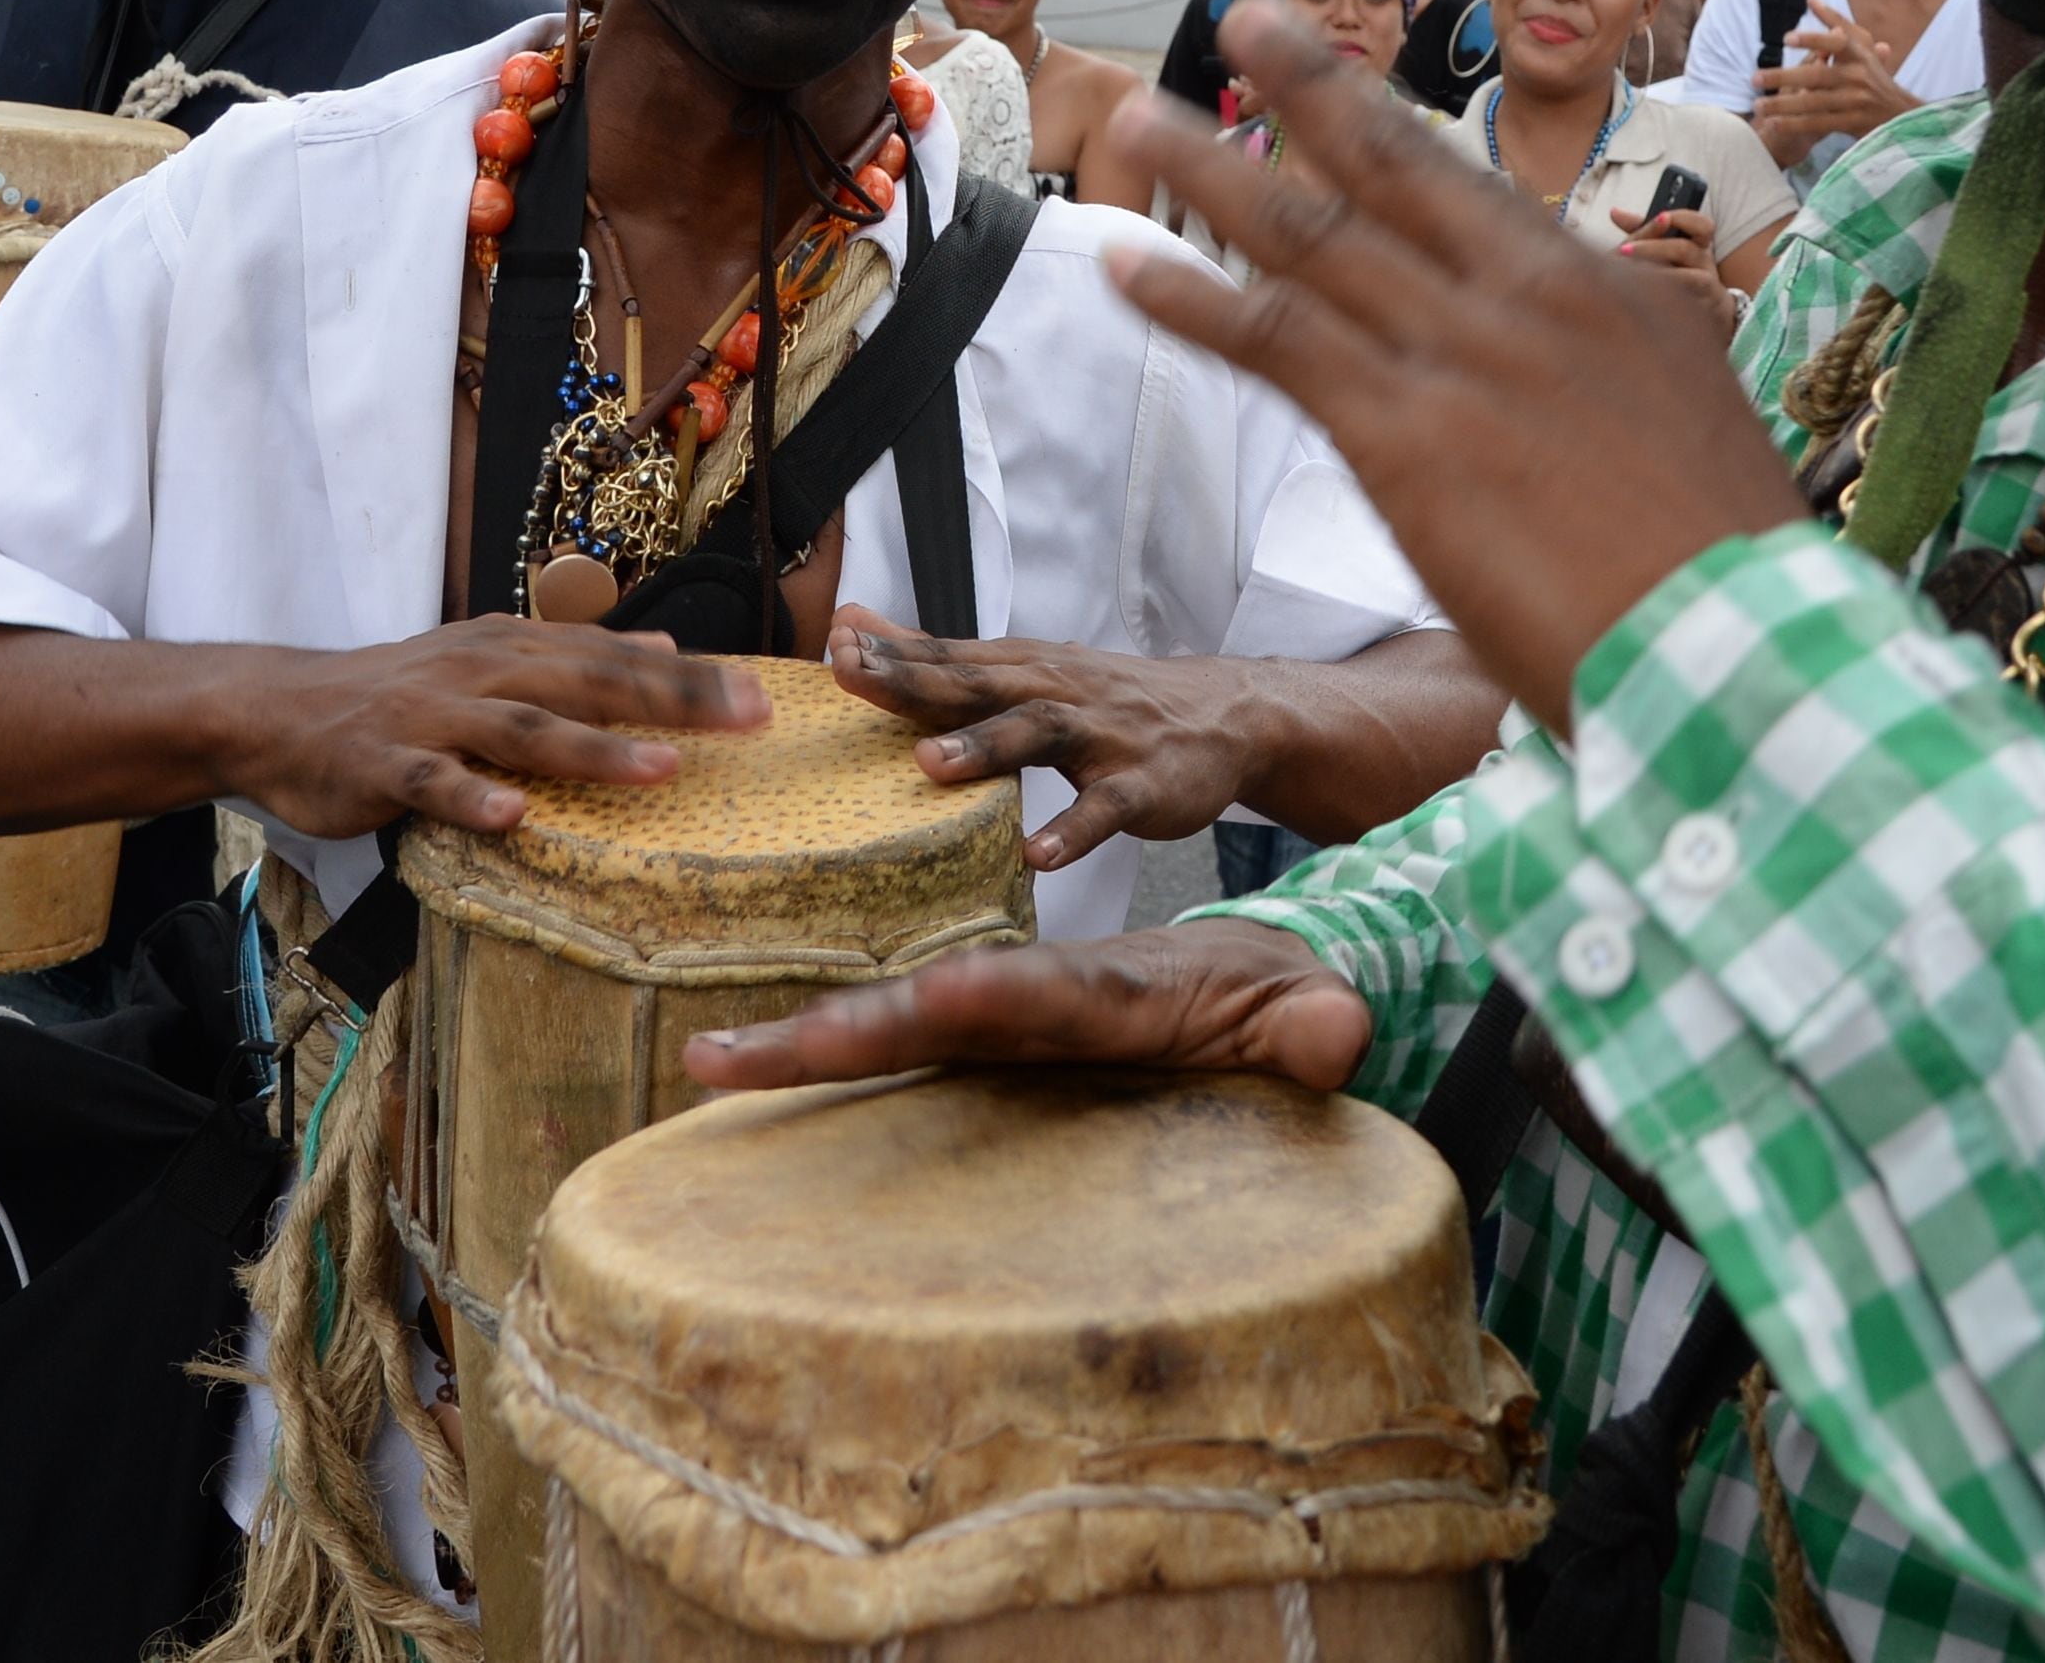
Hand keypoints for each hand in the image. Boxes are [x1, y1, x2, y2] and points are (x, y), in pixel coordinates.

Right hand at [217, 620, 765, 839]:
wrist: (280, 707)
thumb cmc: (402, 694)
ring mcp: (434, 718)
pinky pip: (434, 782)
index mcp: (517, 648)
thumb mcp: (494, 659)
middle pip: (590, 682)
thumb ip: (578, 657)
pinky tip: (514, 816)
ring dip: (594, 749)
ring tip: (661, 769)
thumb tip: (665, 646)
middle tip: (747, 717)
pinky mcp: (385, 764)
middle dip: (673, 700)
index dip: (692, 677)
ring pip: (524, 731)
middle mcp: (484, 672)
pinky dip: (473, 798)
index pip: (617, 658)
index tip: (763, 696)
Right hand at [685, 916, 1373, 1095]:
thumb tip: (1336, 1037)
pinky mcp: (982, 1044)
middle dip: (845, 1028)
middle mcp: (1040, 997)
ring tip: (708, 1065)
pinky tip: (734, 1078)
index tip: (941, 997)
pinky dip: (814, 1056)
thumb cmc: (1269, 998)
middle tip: (746, 1052)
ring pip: (892, 1029)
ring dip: (803, 1044)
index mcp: (1115, 993)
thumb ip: (1318, 1026)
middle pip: (933, 1008)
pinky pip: (894, 1053)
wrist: (1242, 967)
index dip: (998, 996)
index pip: (1050, 993)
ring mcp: (1003, 1021)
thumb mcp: (1308, 1012)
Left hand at [832, 604, 1262, 871]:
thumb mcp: (1024, 668)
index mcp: (1022, 668)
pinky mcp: (1140, 785)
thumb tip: (852, 624)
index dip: (889, 655)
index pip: (947, 657)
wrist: (1223, 715)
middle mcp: (1056, 692)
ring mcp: (1101, 738)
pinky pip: (1104, 809)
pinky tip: (1037, 854)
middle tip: (851, 679)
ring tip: (929, 765)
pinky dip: (1072, 831)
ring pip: (1038, 734)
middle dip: (914, 681)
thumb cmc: (1105, 699)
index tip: (830, 650)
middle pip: (978, 684)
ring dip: (985, 748)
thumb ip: (939, 655)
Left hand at [1108, 0, 1805, 726]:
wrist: (1738, 643)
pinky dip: (1192, 298)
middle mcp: (1529, 295)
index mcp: (1610, 292)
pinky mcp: (1403, 432)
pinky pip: (1274, 341)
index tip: (1344, 92)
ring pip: (1313, 235)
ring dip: (1216, 171)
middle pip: (1395, 163)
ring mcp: (1461, 354)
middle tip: (1251, 17)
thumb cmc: (1730, 576)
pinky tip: (1128, 266)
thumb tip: (1599, 394)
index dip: (1396, 137)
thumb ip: (1630, 389)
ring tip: (1145, 118)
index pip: (1479, 198)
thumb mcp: (1701, 437)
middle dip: (1312, 82)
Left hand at [1614, 203, 1736, 334]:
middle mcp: (1705, 260)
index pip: (1702, 224)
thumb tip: (1614, 212)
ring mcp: (1707, 283)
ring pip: (1687, 276)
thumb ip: (1644, 231)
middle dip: (1652, 247)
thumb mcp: (1666, 248)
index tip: (1662, 216)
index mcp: (1697, 242)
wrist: (1708, 308)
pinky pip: (1685, 300)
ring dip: (1658, 274)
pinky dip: (1666, 296)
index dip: (1683, 218)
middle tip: (1622, 249)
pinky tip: (1645, 294)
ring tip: (1631, 275)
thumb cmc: (1681, 271)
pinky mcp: (1703, 305)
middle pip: (1683, 248)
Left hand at [1751, 2, 1919, 146]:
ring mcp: (1857, 102)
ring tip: (1758, 106)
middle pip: (1816, 76)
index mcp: (1859, 54)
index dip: (1813, 40)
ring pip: (1814, 102)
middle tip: (1754, 78)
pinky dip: (1796, 125)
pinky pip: (1819, 124)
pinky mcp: (1853, 124)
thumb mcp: (1862, 47)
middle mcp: (1859, 76)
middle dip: (1783, 77)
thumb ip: (1837, 22)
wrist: (1901, 115)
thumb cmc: (1873, 75)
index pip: (1835, 43)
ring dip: (1783, 105)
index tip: (1787, 38)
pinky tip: (1774, 124)